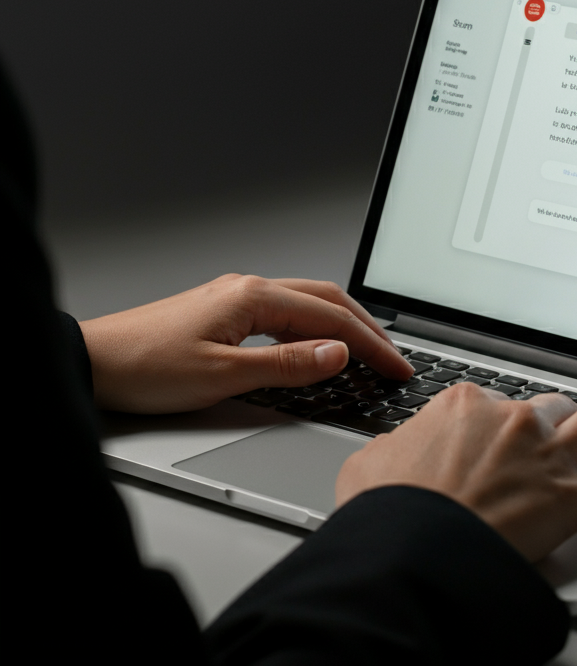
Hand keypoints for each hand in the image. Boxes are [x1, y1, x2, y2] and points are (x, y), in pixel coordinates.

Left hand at [79, 274, 411, 413]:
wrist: (90, 361)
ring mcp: (235, 298)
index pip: (332, 317)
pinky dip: (312, 328)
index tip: (396, 366)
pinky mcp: (223, 312)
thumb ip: (288, 364)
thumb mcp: (224, 376)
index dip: (371, 344)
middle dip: (366, 327)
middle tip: (393, 356)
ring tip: (366, 352)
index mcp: (254, 296)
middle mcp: (248, 289)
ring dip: (341, 325)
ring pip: (306, 303)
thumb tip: (338, 353)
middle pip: (326, 299)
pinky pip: (284, 313)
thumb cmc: (144, 367)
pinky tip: (316, 346)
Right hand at [334, 383, 576, 561]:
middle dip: (557, 423)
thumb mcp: (369, 465)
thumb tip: (400, 447)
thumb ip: (395, 445)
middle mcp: (515, 421)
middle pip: (553, 406)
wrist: (411, 556)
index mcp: (466, 406)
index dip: (501, 423)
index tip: (500, 441)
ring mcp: (549, 457)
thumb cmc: (390, 515)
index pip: (496, 401)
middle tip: (555, 447)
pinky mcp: (575, 499)